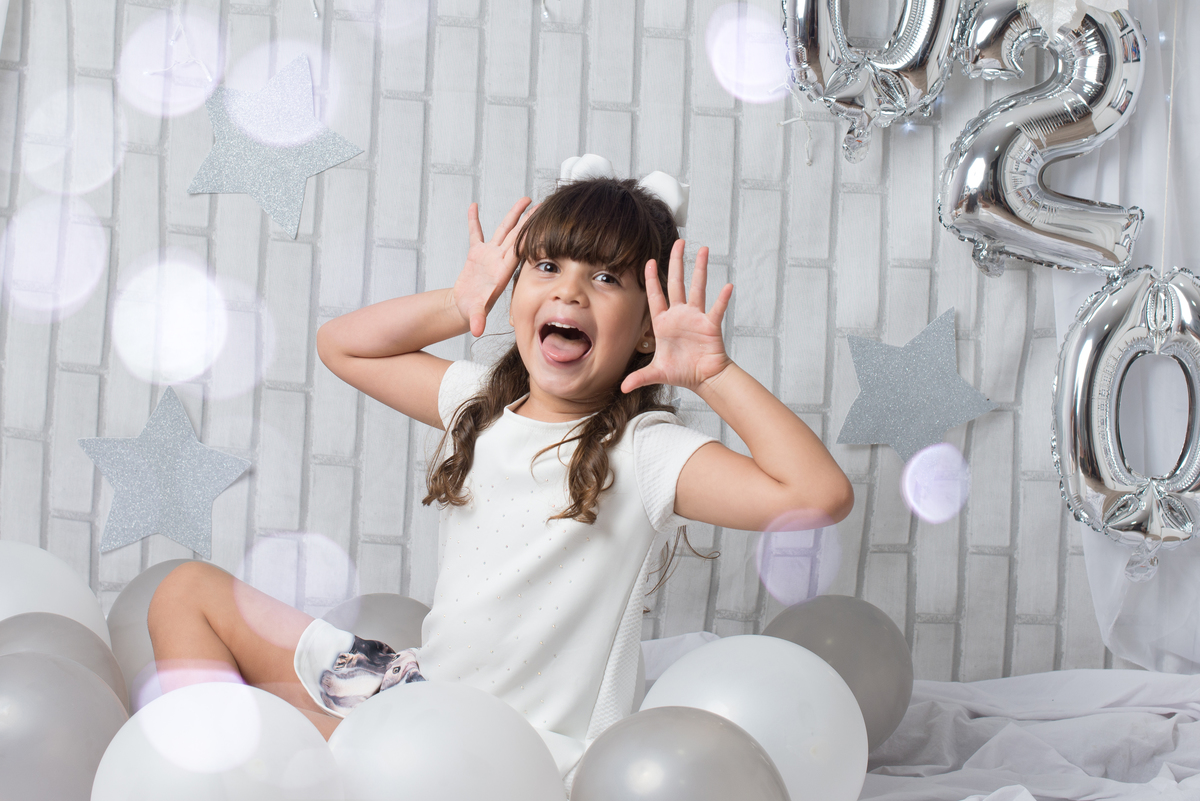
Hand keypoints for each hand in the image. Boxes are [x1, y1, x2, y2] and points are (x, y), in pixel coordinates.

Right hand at [453, 197, 533, 336]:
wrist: (466, 308)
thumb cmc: (473, 310)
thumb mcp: (475, 313)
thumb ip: (477, 318)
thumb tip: (477, 329)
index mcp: (502, 270)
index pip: (518, 250)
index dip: (528, 236)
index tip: (541, 223)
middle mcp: (499, 260)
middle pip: (516, 235)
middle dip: (528, 221)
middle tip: (542, 205)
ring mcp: (489, 255)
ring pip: (503, 230)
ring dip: (513, 215)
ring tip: (524, 199)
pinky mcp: (475, 254)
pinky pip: (475, 233)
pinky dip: (473, 220)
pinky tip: (473, 206)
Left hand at [621, 240, 733, 393]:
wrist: (703, 379)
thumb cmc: (681, 372)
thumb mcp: (657, 373)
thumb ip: (639, 377)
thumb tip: (623, 388)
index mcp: (663, 323)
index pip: (656, 295)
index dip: (653, 278)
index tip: (650, 260)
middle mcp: (679, 315)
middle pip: (677, 283)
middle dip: (677, 262)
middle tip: (679, 242)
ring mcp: (696, 318)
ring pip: (698, 288)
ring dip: (700, 269)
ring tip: (704, 250)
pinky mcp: (710, 325)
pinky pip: (717, 309)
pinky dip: (722, 299)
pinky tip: (727, 286)